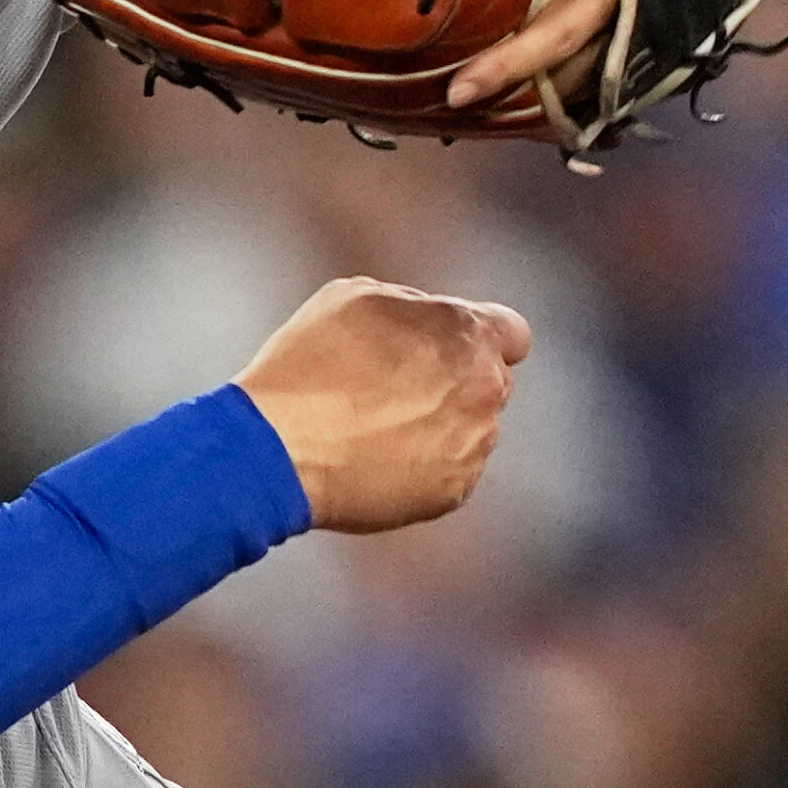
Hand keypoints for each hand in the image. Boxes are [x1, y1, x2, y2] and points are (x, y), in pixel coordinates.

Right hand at [234, 277, 531, 532]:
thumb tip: (426, 320)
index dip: (476, 335)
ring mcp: (473, 446)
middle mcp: (485, 390)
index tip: (443, 347)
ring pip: (470, 429)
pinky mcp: (453, 492)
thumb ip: (410, 303)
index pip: (511, 333)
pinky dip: (420, 465)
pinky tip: (371, 457)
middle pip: (489, 381)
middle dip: (453, 380)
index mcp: (466, 335)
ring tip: (371, 426)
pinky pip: (448, 471)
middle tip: (391, 387)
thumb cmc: (307, 364)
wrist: (277, 446)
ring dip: (438, 424)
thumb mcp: (351, 296)